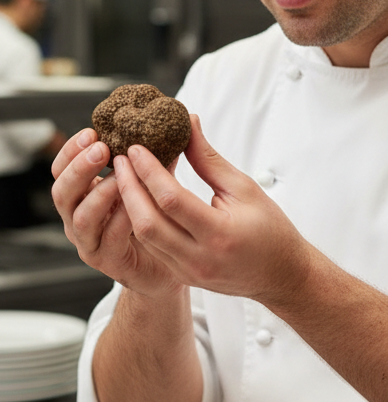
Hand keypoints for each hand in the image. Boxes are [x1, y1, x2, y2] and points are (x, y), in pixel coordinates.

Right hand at [50, 127, 183, 296]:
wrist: (167, 264)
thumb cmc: (156, 219)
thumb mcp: (151, 182)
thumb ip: (154, 159)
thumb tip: (180, 122)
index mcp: (80, 195)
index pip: (60, 170)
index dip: (70, 151)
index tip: (92, 132)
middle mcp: (76, 217)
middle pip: (60, 192)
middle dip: (78, 169)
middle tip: (100, 149)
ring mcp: (88, 241)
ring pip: (80, 218)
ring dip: (98, 194)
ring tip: (119, 178)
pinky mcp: (106, 260)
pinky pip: (109, 238)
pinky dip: (121, 219)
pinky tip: (136, 205)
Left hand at [112, 115, 311, 303]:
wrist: (282, 277)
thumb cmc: (270, 229)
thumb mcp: (244, 188)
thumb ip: (209, 159)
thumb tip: (188, 123)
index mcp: (220, 234)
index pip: (171, 199)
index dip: (149, 171)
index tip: (136, 148)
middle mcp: (200, 257)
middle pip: (147, 222)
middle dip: (128, 188)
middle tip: (119, 160)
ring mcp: (188, 271)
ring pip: (144, 236)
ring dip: (128, 204)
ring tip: (123, 176)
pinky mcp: (182, 276)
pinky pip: (151, 247)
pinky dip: (139, 220)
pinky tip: (134, 199)